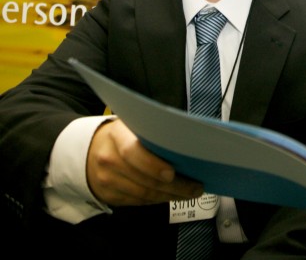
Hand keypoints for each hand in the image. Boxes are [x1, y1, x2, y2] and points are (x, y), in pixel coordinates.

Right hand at [86, 119, 203, 205]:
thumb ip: (152, 132)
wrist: (88, 150)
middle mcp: (108, 158)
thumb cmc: (122, 135)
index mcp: (116, 134)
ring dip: (169, 196)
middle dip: (174, 186)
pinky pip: (137, 201)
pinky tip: (171, 195)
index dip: (152, 165)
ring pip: (143, 194)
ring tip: (189, 193)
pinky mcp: (108, 195)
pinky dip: (157, 200)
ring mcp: (106, 179)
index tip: (172, 173)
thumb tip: (186, 145)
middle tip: (196, 187)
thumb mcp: (132, 125)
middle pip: (143, 179)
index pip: (132, 151)